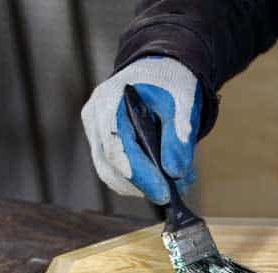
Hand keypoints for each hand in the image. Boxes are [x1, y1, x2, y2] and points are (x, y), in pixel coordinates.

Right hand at [81, 57, 200, 203]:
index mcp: (109, 101)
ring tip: (180, 181)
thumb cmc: (169, 82)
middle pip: (111, 167)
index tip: (165, 194)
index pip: (117, 148)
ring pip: (113, 175)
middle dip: (146, 184)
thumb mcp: (183, 103)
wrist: (159, 72)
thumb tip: (175, 172)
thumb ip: (178, 137)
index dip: (141, 175)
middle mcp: (94, 118)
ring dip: (145, 186)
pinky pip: (117, 172)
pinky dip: (142, 181)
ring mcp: (95, 133)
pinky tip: (168, 176)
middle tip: (180, 189)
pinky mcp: (103, 145)